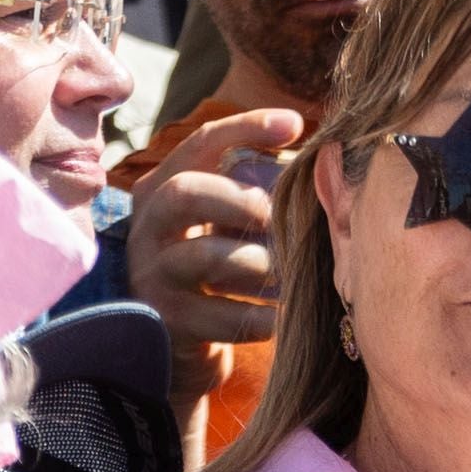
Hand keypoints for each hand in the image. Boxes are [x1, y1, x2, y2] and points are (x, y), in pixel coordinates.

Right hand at [134, 107, 301, 405]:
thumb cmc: (217, 270)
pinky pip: (222, 317)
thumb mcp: (223, 223)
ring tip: (289, 273)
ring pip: (205, 256)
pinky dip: (261, 317)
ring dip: (260, 263)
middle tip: (278, 216)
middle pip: (184, 192)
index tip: (293, 125)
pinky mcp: (169, 322)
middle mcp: (147, 228)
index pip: (200, 144)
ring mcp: (153, 276)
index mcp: (161, 189)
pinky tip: (283, 316)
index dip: (245, 128)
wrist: (182, 346)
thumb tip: (322, 156)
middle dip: (239, 198)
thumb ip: (254, 188)